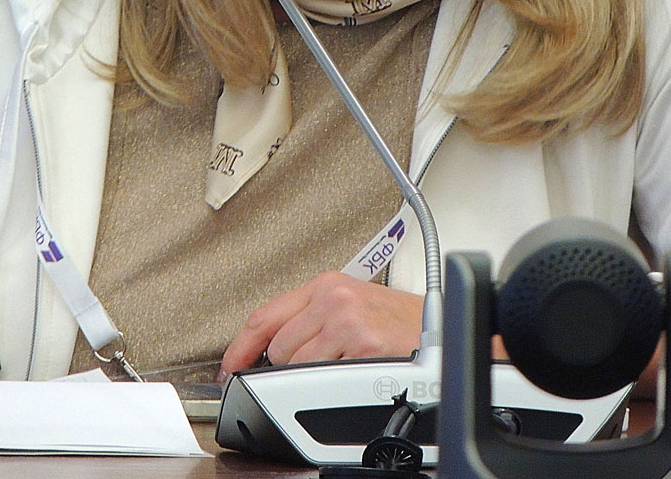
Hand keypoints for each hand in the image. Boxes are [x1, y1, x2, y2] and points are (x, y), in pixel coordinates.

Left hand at [219, 272, 422, 379]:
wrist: (441, 329)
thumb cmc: (400, 322)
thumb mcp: (351, 306)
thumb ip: (312, 320)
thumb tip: (272, 350)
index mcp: (325, 284)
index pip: (265, 315)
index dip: (240, 347)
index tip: (229, 369)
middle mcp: (332, 296)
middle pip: (278, 347)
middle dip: (287, 369)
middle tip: (315, 371)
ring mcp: (346, 318)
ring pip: (296, 365)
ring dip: (311, 378)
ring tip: (341, 370)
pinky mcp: (362, 343)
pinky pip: (323, 378)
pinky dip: (333, 386)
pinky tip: (354, 375)